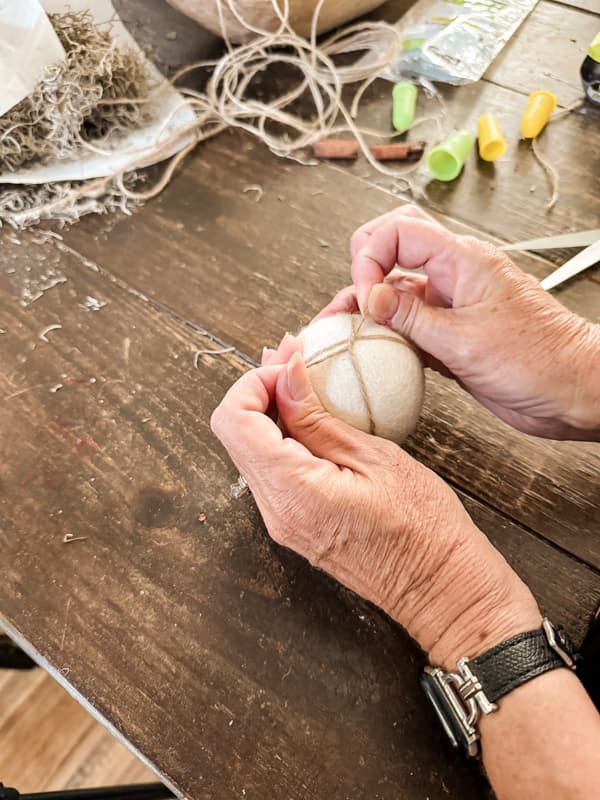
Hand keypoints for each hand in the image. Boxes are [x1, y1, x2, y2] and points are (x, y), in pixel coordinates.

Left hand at [211, 336, 539, 668]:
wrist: (439, 587)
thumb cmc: (423, 528)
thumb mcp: (374, 457)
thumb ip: (317, 417)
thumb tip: (285, 374)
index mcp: (291, 492)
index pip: (233, 421)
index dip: (253, 382)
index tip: (289, 364)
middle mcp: (275, 512)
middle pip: (236, 433)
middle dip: (261, 389)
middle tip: (298, 360)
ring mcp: (282, 522)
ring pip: (252, 450)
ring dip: (273, 411)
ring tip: (309, 381)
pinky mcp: (295, 523)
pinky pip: (273, 470)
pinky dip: (285, 436)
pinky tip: (315, 417)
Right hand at [321, 205, 599, 439]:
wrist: (570, 392)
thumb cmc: (540, 360)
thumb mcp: (464, 340)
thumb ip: (411, 318)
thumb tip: (369, 297)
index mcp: (462, 261)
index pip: (399, 232)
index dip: (371, 259)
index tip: (365, 299)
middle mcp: (452, 277)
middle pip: (393, 248)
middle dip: (362, 269)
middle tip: (346, 304)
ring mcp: (449, 305)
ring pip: (396, 291)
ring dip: (367, 308)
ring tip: (341, 331)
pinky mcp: (448, 335)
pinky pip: (407, 326)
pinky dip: (385, 336)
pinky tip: (371, 352)